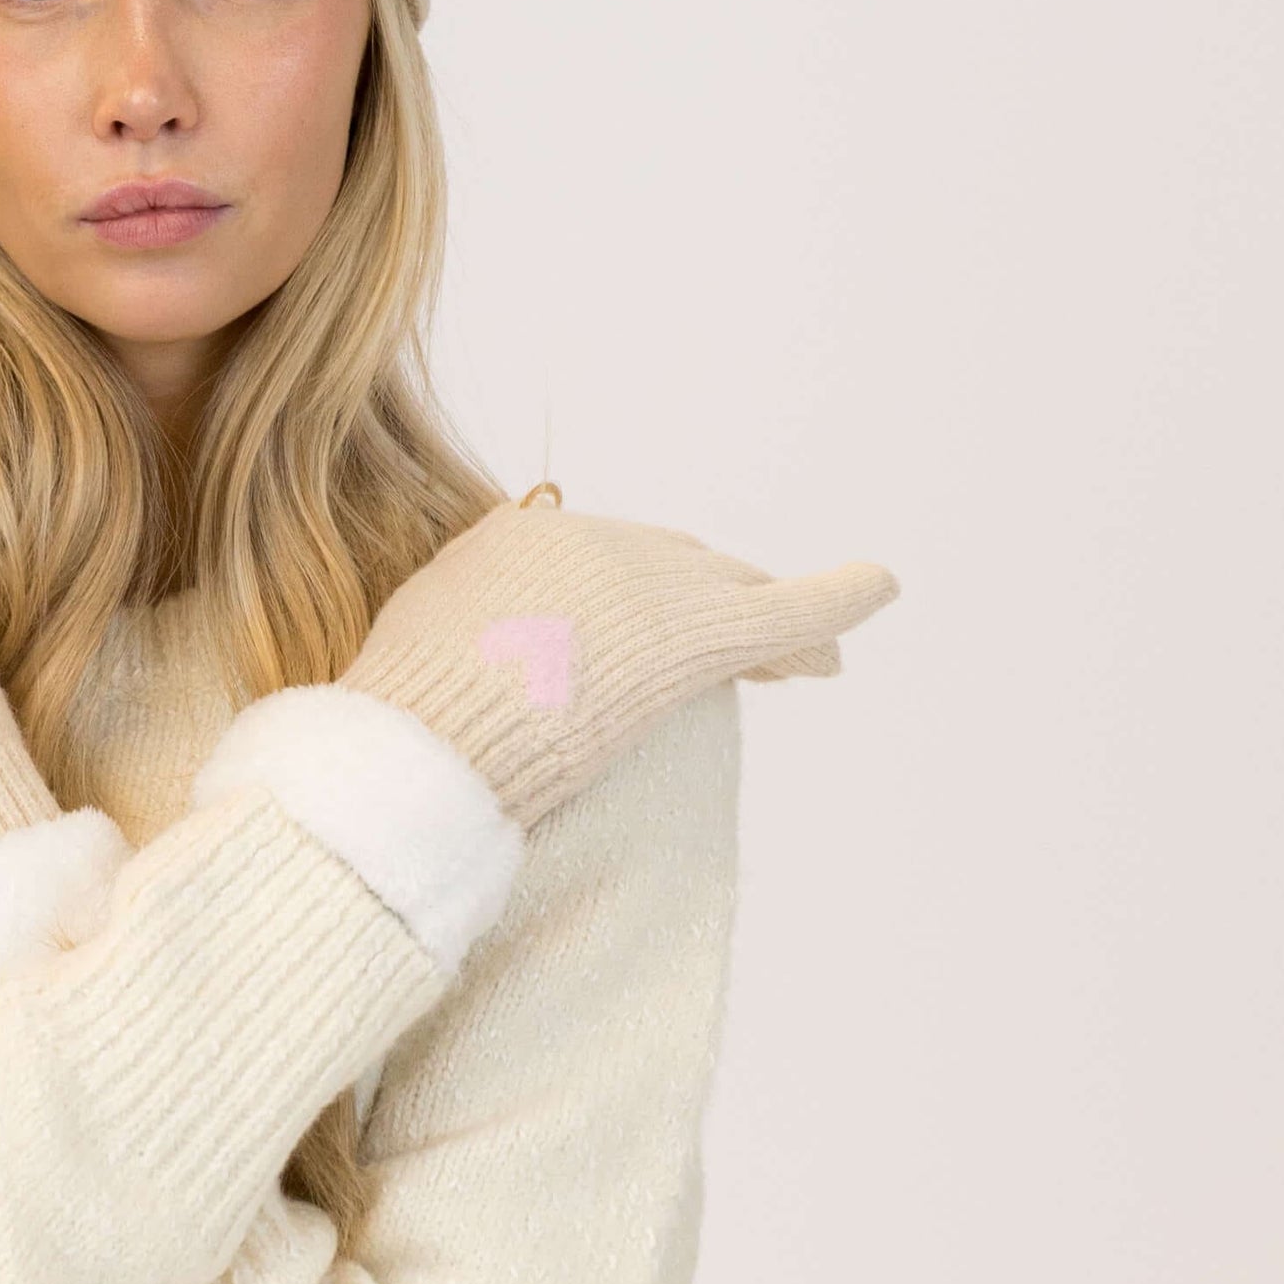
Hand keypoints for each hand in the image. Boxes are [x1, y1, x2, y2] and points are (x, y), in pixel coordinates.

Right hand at [345, 497, 897, 826]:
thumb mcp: (404, 659)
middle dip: (715, 596)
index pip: (599, 566)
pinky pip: (787, 611)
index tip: (639, 634)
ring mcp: (647, 583)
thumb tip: (453, 666)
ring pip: (732, 588)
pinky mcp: (697, 634)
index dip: (635, 600)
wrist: (425, 739)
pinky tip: (883, 585)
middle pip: (675, 567)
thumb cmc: (399, 723)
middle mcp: (590, 545)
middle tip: (748, 638)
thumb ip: (450, 642)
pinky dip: (839, 595)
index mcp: (517, 544)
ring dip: (774, 615)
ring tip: (816, 650)